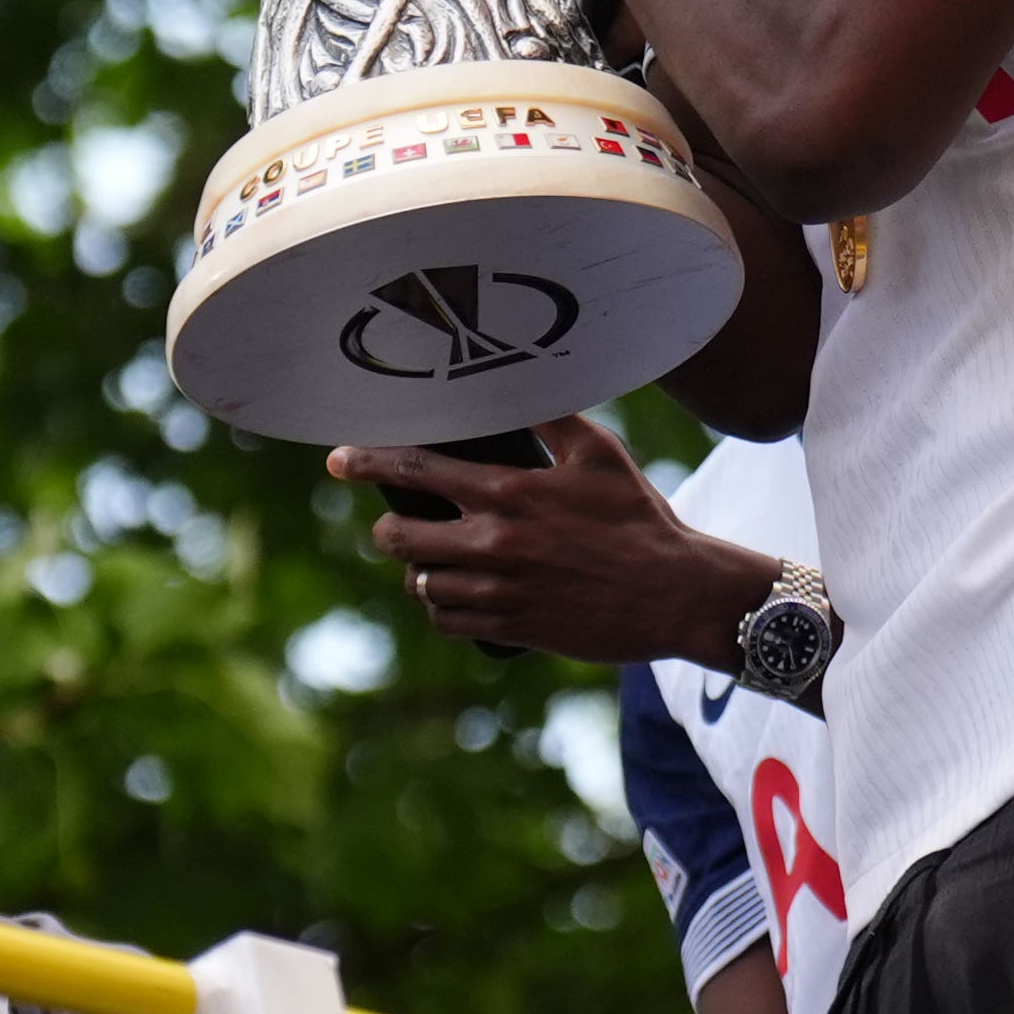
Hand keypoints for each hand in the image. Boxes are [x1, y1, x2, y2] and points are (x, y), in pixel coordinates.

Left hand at [331, 413, 770, 664]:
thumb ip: (551, 417)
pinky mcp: (511, 629)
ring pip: (420, 583)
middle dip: (392, 525)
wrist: (675, 594)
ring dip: (420, 568)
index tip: (338, 459)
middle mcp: (493, 544)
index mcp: (508, 492)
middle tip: (403, 519)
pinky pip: (447, 621)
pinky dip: (442, 606)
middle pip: (400, 536)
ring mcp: (498, 592)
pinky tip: (458, 592)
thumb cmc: (639, 518)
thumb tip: (517, 383)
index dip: (368, 462)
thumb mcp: (599, 454)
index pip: (416, 470)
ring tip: (436, 557)